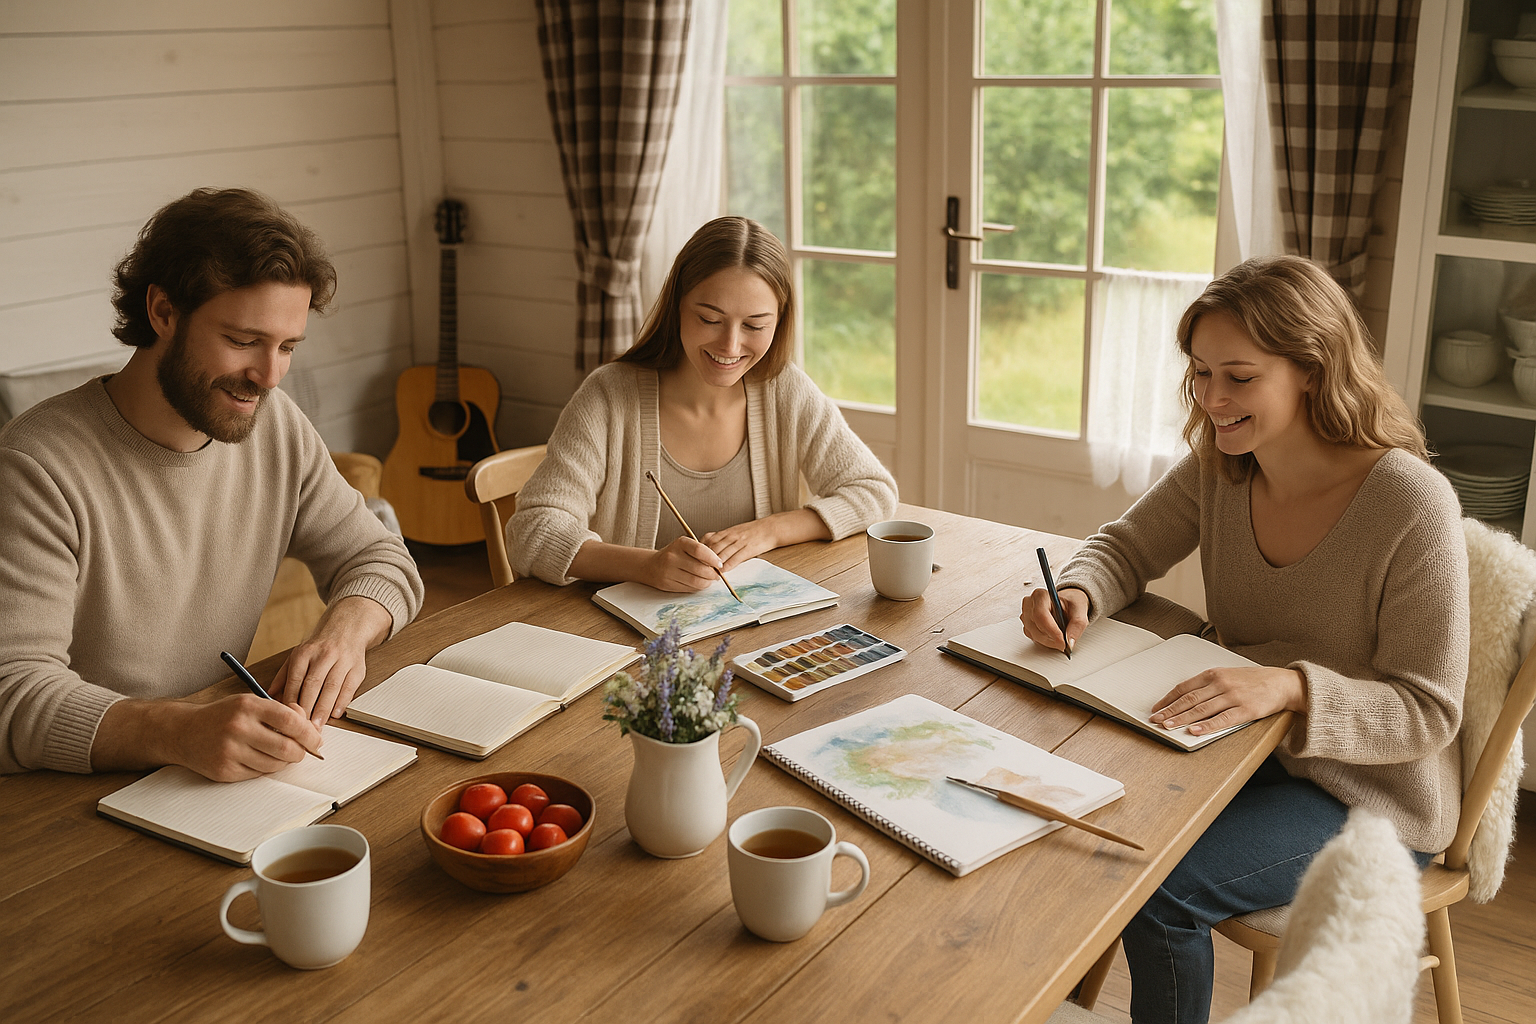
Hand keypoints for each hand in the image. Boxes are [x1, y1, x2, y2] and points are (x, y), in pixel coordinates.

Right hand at [169, 694, 322, 781]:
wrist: (182, 732)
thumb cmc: (222, 716)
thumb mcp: (249, 702)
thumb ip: (279, 711)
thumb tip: (307, 724)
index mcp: (248, 706)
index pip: (290, 721)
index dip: (308, 732)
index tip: (316, 739)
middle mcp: (238, 727)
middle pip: (286, 748)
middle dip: (300, 752)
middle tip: (302, 752)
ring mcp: (229, 751)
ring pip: (274, 765)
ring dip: (283, 762)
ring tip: (277, 753)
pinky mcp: (224, 770)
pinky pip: (257, 774)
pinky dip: (264, 769)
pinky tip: (257, 758)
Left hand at [273, 595, 391, 724]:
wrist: (347, 629)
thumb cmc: (320, 647)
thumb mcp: (297, 656)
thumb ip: (283, 677)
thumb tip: (269, 696)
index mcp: (305, 653)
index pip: (295, 680)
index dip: (291, 701)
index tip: (287, 717)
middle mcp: (324, 655)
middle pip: (313, 685)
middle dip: (307, 708)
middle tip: (301, 728)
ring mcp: (342, 661)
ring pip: (331, 688)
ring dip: (324, 709)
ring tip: (317, 725)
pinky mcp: (357, 668)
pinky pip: (349, 688)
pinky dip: (342, 703)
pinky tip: (335, 714)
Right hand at [644, 536, 725, 591]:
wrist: (651, 566)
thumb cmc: (673, 555)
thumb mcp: (685, 546)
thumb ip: (700, 552)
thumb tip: (718, 564)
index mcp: (679, 544)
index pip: (700, 550)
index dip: (713, 558)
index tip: (720, 564)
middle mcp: (672, 557)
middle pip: (699, 568)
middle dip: (713, 574)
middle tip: (717, 574)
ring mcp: (669, 571)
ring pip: (695, 581)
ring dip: (707, 582)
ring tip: (710, 580)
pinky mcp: (668, 584)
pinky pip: (689, 588)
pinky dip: (698, 587)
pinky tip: (700, 583)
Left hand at [702, 518, 779, 571]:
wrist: (770, 528)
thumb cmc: (751, 532)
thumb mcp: (734, 532)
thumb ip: (721, 539)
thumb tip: (706, 547)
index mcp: (726, 532)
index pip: (707, 541)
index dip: (700, 551)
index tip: (695, 560)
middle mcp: (731, 536)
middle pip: (712, 548)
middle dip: (704, 560)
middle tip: (699, 570)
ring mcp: (739, 542)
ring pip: (722, 554)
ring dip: (715, 565)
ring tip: (709, 573)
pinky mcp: (748, 549)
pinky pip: (736, 558)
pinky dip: (728, 566)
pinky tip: (724, 572)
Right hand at [1020, 586, 1088, 654]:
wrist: (1068, 604)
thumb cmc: (1071, 603)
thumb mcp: (1080, 611)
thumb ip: (1077, 626)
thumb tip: (1070, 642)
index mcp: (1041, 595)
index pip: (1040, 614)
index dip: (1051, 630)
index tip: (1062, 641)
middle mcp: (1030, 604)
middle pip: (1035, 626)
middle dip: (1051, 639)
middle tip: (1065, 643)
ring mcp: (1026, 615)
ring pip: (1033, 634)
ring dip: (1049, 641)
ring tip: (1061, 638)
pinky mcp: (1026, 625)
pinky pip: (1033, 638)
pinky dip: (1045, 641)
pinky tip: (1053, 636)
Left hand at [1150, 666, 1306, 735]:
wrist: (1283, 683)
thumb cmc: (1254, 680)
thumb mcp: (1228, 674)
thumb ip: (1209, 683)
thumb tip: (1185, 696)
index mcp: (1214, 674)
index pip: (1184, 687)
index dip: (1168, 699)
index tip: (1156, 709)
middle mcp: (1221, 684)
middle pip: (1189, 699)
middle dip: (1170, 711)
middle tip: (1155, 720)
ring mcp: (1233, 696)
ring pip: (1202, 709)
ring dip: (1182, 719)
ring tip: (1168, 727)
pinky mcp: (1246, 710)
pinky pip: (1223, 719)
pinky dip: (1207, 726)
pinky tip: (1195, 731)